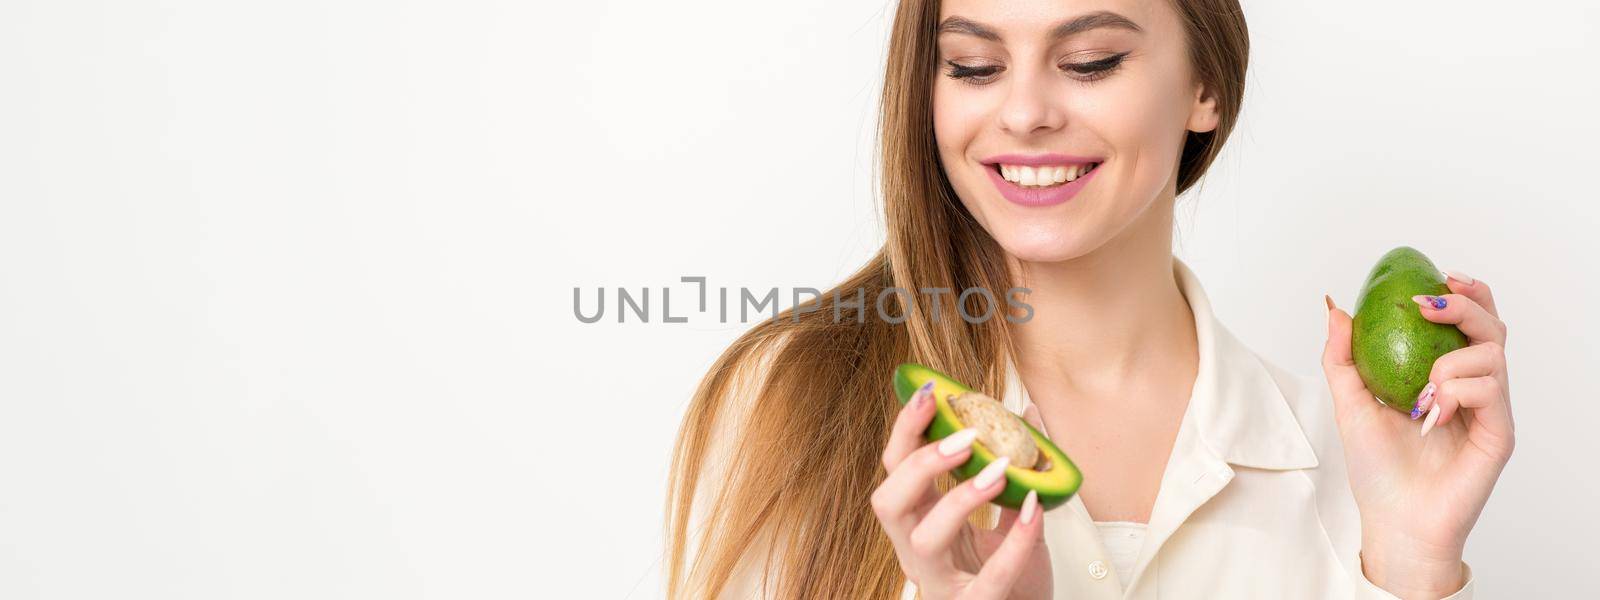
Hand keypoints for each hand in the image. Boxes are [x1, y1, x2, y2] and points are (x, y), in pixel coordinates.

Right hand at [870, 382, 1051, 599]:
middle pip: (888, 501)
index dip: (905, 430)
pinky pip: (989, 577)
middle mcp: (917, 552)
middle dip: (920, 462)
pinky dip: (1015, 542)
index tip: (929, 392)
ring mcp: (939, 583)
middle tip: (964, 436)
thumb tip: (1028, 415)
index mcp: (920, 521)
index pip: (895, 469)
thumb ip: (1014, 472)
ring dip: (959, 498)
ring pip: (923, 539)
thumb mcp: (1012, 516)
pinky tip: (1035, 511)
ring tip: (999, 471)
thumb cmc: (1015, 578)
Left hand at [1321, 272, 1513, 597]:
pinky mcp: (1499, 434)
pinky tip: (1432, 413)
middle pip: (1492, 327)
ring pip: (1492, 354)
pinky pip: (1491, 392)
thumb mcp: (1349, 403)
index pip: (1468, 323)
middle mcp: (1474, 387)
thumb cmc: (1376, 467)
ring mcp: (1489, 410)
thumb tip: (1336, 308)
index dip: (1463, 293)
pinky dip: (1458, 392)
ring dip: (1450, 360)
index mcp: (1445, 374)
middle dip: (1466, 304)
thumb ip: (1343, 357)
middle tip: (1430, 305)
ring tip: (1422, 390)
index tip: (1437, 276)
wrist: (1393, 518)